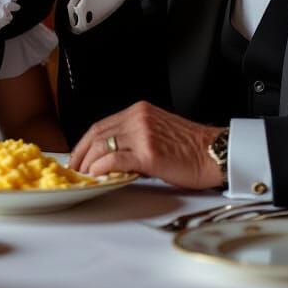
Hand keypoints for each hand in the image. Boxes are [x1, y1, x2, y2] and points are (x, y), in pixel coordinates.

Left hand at [69, 101, 223, 188]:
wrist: (212, 153)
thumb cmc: (189, 148)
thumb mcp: (158, 130)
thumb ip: (134, 136)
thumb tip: (110, 155)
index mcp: (140, 110)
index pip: (101, 124)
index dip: (85, 142)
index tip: (78, 156)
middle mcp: (139, 118)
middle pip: (97, 134)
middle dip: (81, 154)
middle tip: (75, 170)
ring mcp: (143, 134)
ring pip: (103, 146)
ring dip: (88, 164)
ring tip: (85, 177)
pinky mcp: (148, 154)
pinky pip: (115, 159)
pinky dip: (101, 168)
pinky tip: (97, 176)